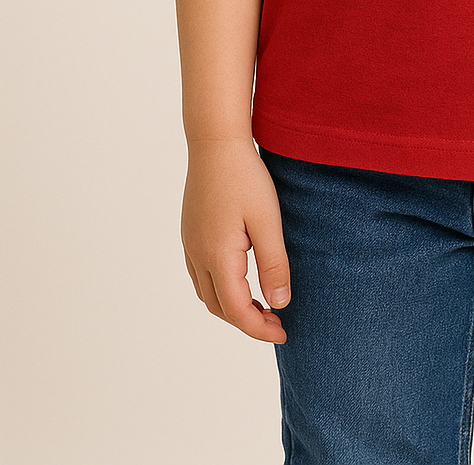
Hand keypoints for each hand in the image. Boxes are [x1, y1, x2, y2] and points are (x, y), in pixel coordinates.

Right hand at [181, 138, 290, 343]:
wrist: (215, 142)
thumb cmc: (245, 177)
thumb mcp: (268, 221)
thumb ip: (274, 264)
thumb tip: (280, 303)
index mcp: (217, 256)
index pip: (236, 310)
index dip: (260, 328)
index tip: (284, 332)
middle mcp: (197, 255)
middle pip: (219, 307)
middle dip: (246, 321)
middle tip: (276, 320)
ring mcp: (189, 244)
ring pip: (207, 293)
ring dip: (231, 306)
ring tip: (261, 304)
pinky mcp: (190, 232)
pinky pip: (201, 274)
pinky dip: (220, 288)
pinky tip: (240, 279)